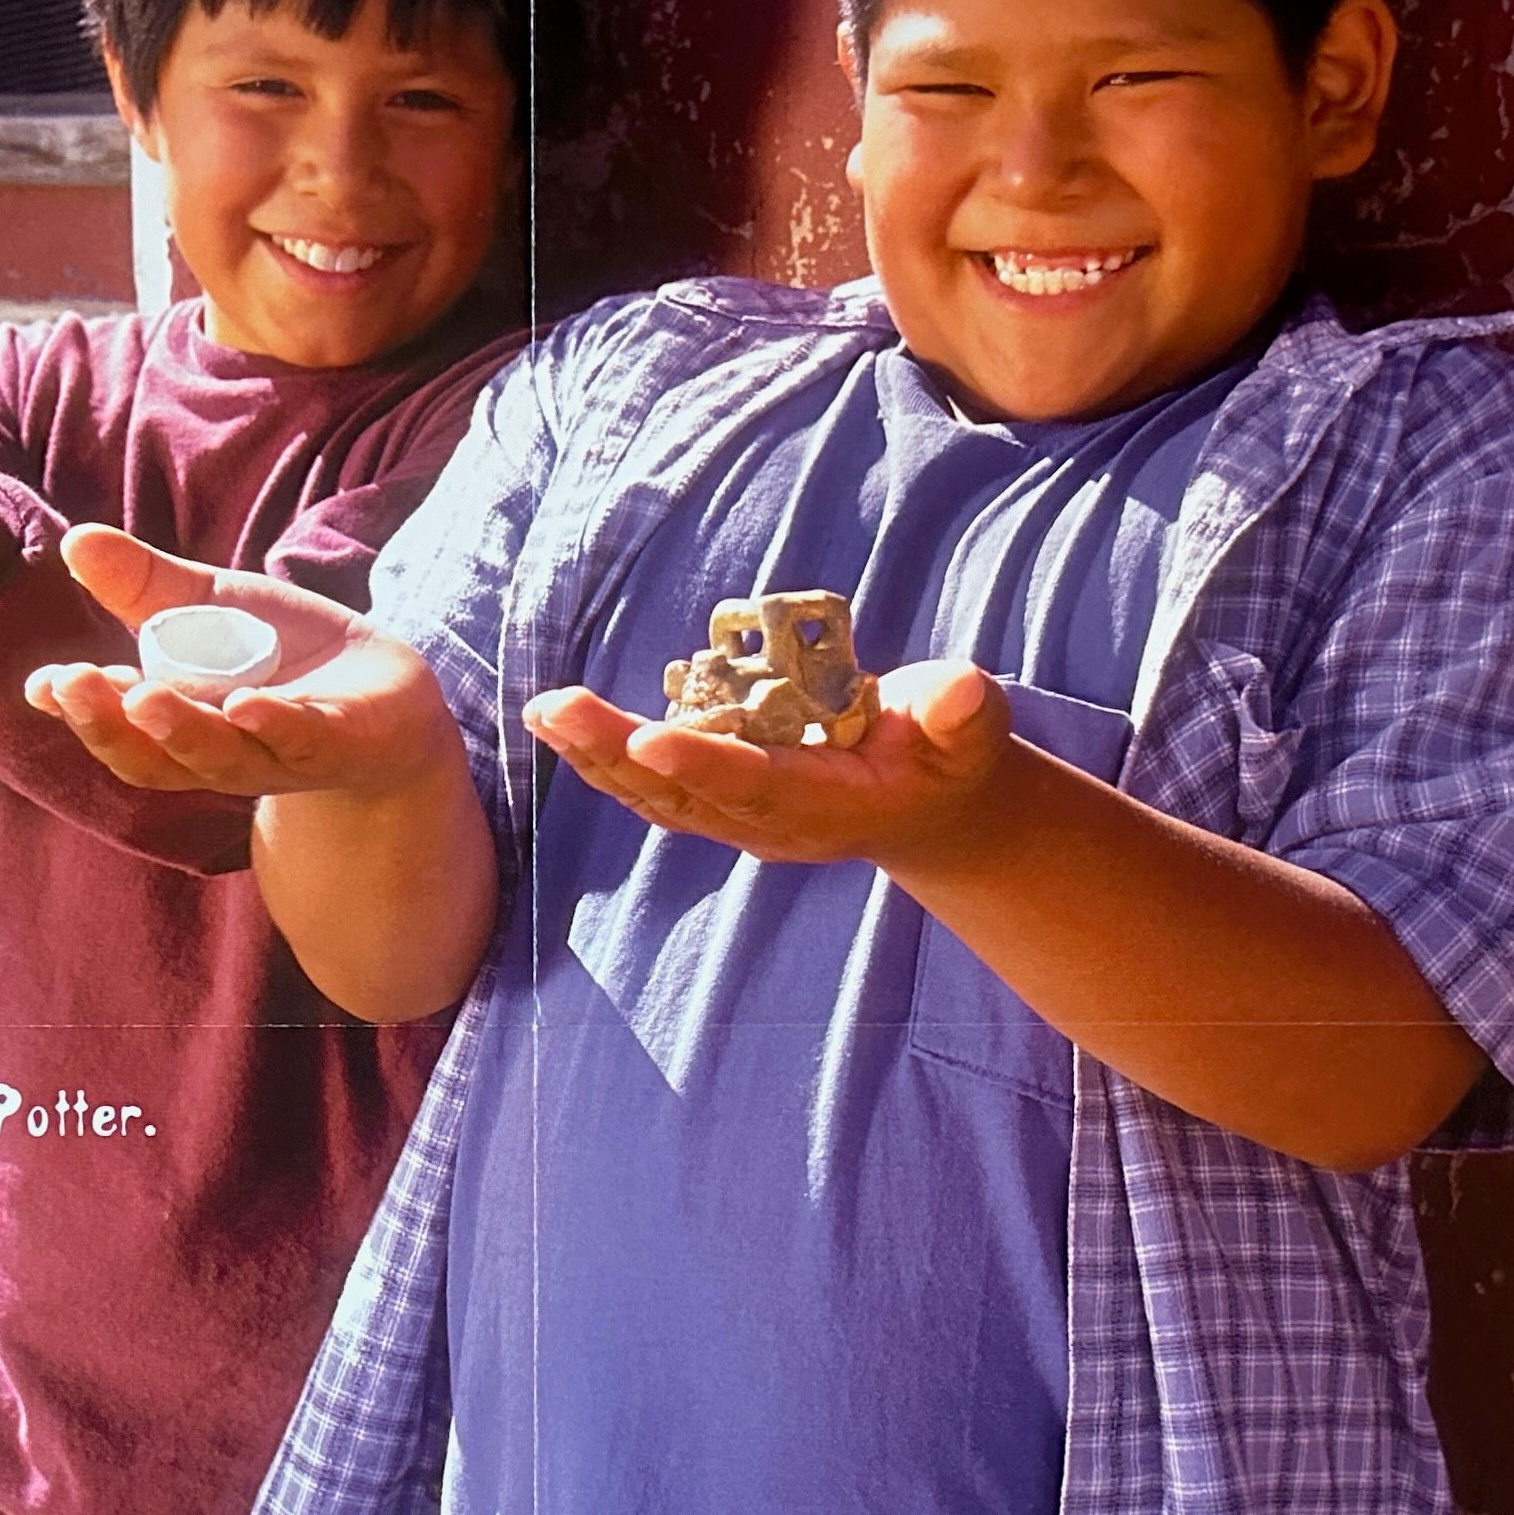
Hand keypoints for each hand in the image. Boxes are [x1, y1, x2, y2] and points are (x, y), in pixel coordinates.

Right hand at [25, 526, 465, 800]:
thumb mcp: (212, 608)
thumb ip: (145, 584)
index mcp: (177, 719)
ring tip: (145, 697)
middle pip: (152, 752)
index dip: (77, 708)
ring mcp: (276, 753)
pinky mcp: (337, 745)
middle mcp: (217, 749)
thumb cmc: (284, 659)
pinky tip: (247, 706)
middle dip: (109, 722)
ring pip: (219, 756)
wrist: (387, 696)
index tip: (41, 684)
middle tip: (74, 686)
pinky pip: (301, 740)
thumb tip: (75, 539)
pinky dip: (273, 725)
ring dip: (181, 730)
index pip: (114, 724)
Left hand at [525, 657, 1014, 868]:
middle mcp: (769, 823)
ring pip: (655, 796)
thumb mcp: (968, 730)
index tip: (647, 735)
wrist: (927, 805)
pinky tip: (565, 726)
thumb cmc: (948, 755)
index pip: (753, 785)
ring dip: (596, 757)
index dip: (701, 762)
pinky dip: (608, 760)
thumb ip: (960, 712)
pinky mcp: (722, 804)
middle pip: (682, 793)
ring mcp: (739, 820)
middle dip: (616, 752)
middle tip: (556, 709)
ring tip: (545, 711)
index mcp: (824, 805)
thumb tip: (956, 691)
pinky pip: (654, 789)